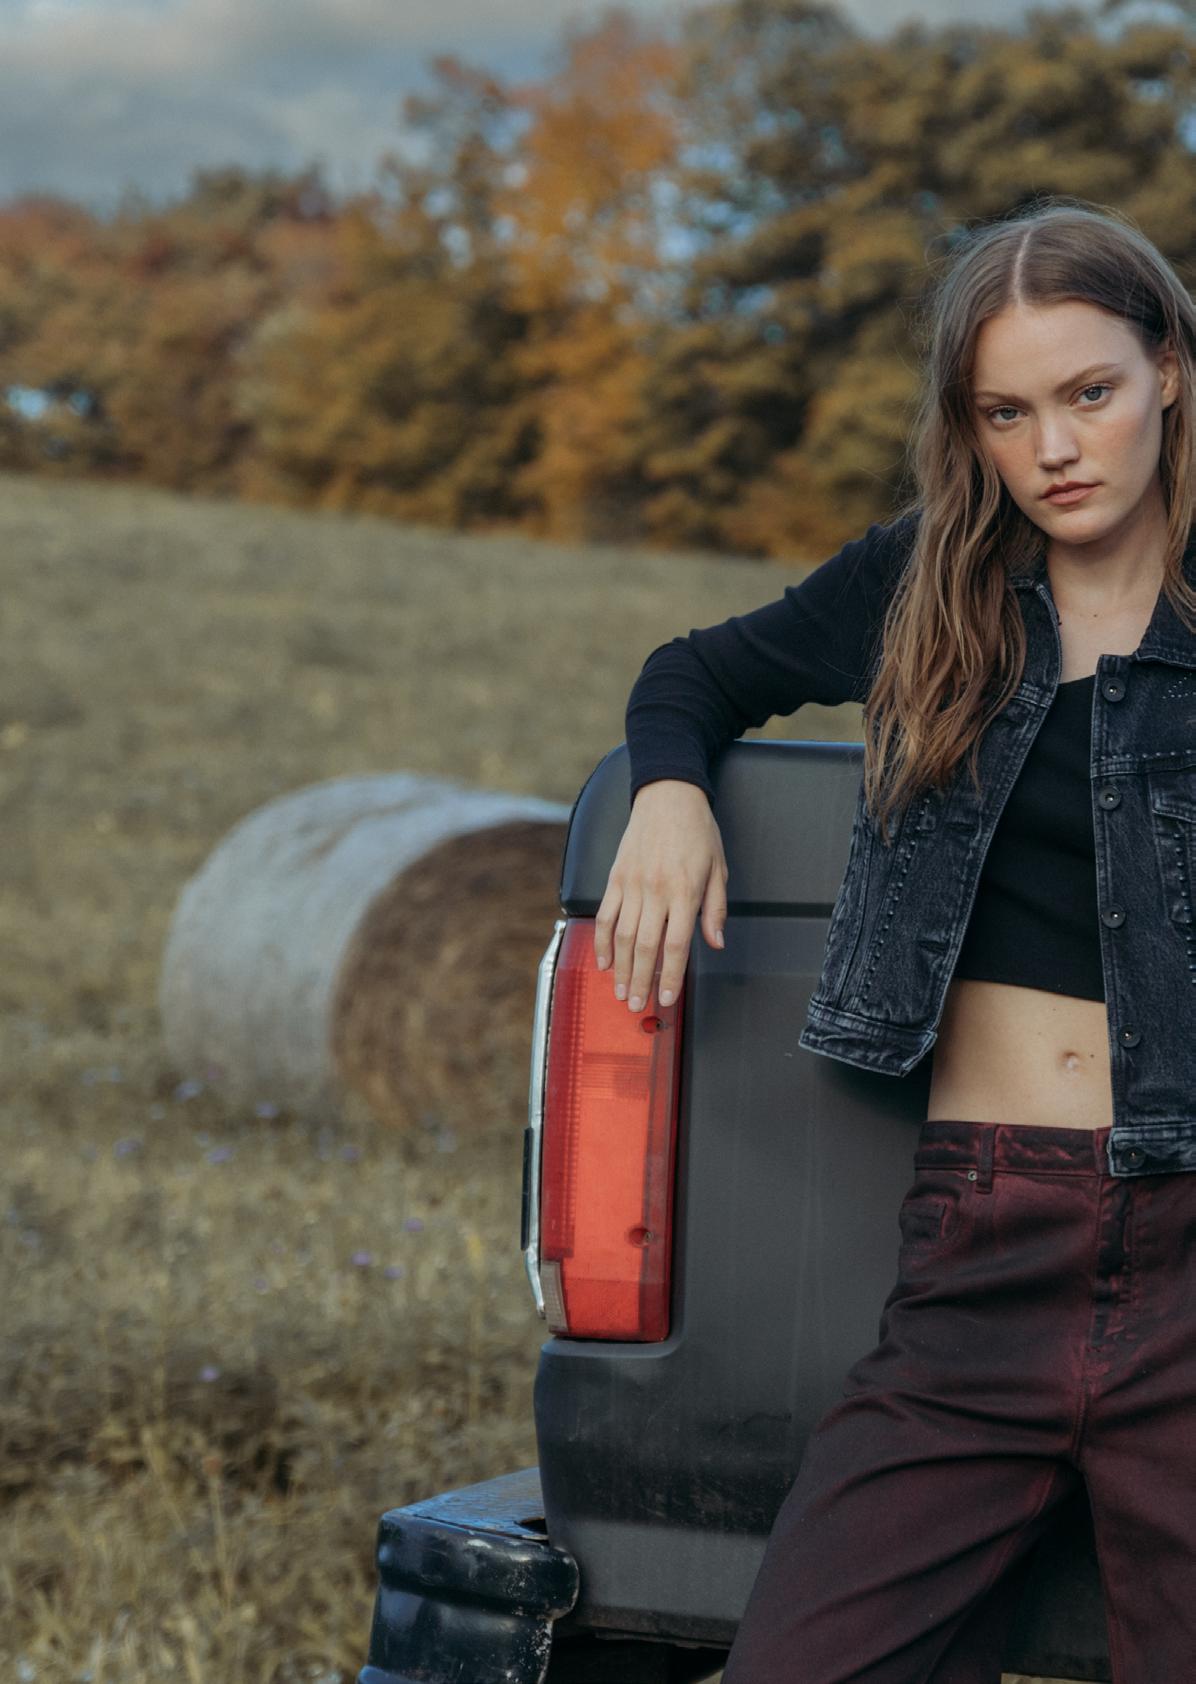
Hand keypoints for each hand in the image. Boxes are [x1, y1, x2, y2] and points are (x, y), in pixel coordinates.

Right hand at [593, 779, 727, 1011]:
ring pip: (624, 936)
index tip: (666, 999)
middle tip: (637, 1006)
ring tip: (621, 992)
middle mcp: (656, 891)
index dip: (670, 977)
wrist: (667, 795)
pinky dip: (604, 941)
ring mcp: (632, 884)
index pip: (676, 945)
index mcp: (685, 891)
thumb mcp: (719, 869)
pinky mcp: (616, 877)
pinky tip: (605, 961)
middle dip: (641, 981)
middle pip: (646, 947)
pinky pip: (607, 915)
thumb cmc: (698, 831)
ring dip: (622, 968)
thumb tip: (716, 943)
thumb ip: (716, 909)